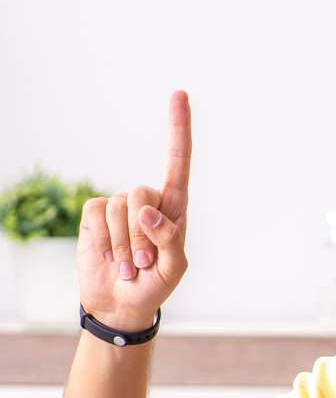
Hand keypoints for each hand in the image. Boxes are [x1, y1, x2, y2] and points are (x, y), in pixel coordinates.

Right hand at [76, 89, 191, 332]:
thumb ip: (170, 240)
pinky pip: (96, 215)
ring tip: (130, 268)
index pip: (178, 162)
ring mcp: (119, 206)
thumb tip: (148, 211)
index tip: (179, 94)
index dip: (178, 129)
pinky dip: (105, 243)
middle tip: (145, 263)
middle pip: (142, 194)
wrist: (122, 304)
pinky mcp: (94, 214)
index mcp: (173, 208)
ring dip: (124, 246)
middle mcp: (146, 201)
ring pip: (118, 209)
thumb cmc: (155, 286)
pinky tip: (110, 259)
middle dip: (142, 235)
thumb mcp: (174, 269)